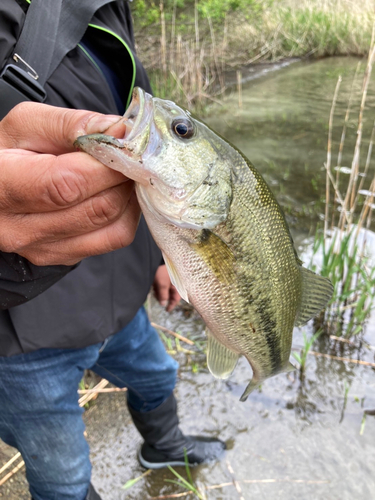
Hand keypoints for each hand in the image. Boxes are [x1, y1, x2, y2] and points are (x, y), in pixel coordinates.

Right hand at [0, 102, 140, 265]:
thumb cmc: (7, 152)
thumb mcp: (28, 125)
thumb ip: (74, 125)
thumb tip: (120, 132)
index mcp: (1, 186)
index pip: (68, 184)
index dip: (107, 165)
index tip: (126, 147)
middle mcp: (19, 228)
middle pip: (98, 207)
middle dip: (123, 177)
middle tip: (127, 156)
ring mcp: (43, 248)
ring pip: (113, 226)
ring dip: (128, 195)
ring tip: (119, 172)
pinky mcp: (63, 256)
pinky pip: (115, 238)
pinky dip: (126, 213)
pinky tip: (114, 192)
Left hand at [153, 264, 180, 311]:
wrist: (155, 260)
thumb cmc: (161, 271)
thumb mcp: (162, 284)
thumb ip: (163, 295)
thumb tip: (163, 304)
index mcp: (177, 285)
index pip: (176, 298)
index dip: (172, 305)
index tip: (166, 310)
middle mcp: (173, 284)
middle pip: (169, 295)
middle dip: (163, 297)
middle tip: (157, 296)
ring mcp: (168, 281)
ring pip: (164, 292)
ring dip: (159, 293)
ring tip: (154, 289)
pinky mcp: (162, 279)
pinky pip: (160, 287)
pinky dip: (157, 288)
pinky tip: (153, 285)